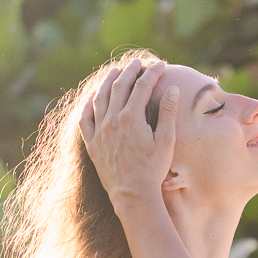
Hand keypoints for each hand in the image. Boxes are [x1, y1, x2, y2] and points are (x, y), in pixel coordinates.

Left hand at [80, 56, 179, 208]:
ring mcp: (100, 131)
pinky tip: (92, 99)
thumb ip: (168, 113)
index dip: (152, 73)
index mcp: (132, 117)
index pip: (142, 86)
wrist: (133, 194)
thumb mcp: (166, 141)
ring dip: (108, 82)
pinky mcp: (92, 144)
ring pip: (101, 98)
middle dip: (130, 71)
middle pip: (120, 86)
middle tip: (137, 63)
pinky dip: (88, 106)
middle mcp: (113, 120)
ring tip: (114, 72)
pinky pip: (85, 119)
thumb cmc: (153, 169)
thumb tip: (171, 89)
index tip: (160, 65)